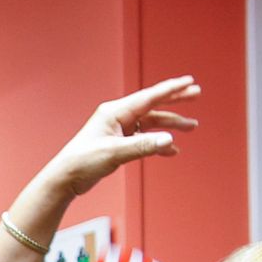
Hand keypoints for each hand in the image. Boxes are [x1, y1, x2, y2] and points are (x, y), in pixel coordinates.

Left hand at [30, 75, 200, 208]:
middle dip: (175, 101)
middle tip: (196, 94)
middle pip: (153, 106)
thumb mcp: (114, 153)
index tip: (189, 82)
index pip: (149, 97)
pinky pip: (144, 139)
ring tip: (191, 127)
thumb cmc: (82, 162)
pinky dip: (158, 143)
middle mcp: (118, 117)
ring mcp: (119, 130)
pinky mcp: (118, 144)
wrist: (65, 179)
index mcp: (115, 112)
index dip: (171, 89)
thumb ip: (143, 146)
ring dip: (170, 126)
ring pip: (151, 124)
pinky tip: (171, 150)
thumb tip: (168, 140)